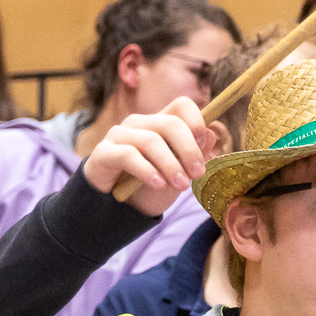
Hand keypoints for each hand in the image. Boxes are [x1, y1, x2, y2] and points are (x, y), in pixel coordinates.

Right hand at [79, 98, 221, 216]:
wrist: (121, 209)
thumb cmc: (151, 187)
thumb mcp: (179, 174)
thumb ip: (194, 154)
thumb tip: (211, 135)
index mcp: (160, 123)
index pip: (182, 105)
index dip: (197, 121)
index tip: (205, 146)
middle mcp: (139, 124)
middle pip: (170, 124)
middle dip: (189, 150)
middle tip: (198, 174)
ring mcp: (119, 135)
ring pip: (151, 141)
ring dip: (171, 165)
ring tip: (182, 186)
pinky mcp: (104, 152)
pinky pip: (128, 155)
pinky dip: (147, 171)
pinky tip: (158, 184)